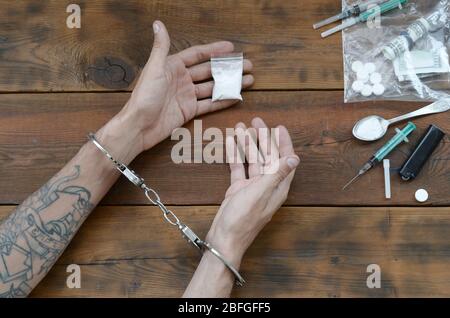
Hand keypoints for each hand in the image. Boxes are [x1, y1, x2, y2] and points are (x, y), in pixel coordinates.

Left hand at [123, 21, 253, 151]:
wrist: (139, 126)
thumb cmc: (143, 97)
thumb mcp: (153, 69)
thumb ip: (160, 47)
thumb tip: (158, 24)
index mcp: (172, 66)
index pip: (197, 55)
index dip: (214, 50)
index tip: (231, 47)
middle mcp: (181, 80)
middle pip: (209, 71)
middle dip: (228, 68)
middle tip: (247, 65)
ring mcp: (186, 96)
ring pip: (212, 87)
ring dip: (229, 84)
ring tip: (248, 80)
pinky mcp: (188, 111)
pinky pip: (209, 105)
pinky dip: (223, 101)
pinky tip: (236, 97)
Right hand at [206, 118, 298, 266]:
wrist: (224, 238)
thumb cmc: (243, 220)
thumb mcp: (260, 193)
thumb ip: (276, 174)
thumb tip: (294, 158)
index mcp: (277, 186)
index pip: (284, 160)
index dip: (283, 143)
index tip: (279, 127)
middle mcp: (266, 185)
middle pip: (267, 156)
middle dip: (262, 138)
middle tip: (256, 121)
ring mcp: (252, 187)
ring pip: (251, 160)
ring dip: (247, 144)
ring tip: (240, 127)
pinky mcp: (238, 190)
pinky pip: (238, 169)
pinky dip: (235, 156)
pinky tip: (231, 143)